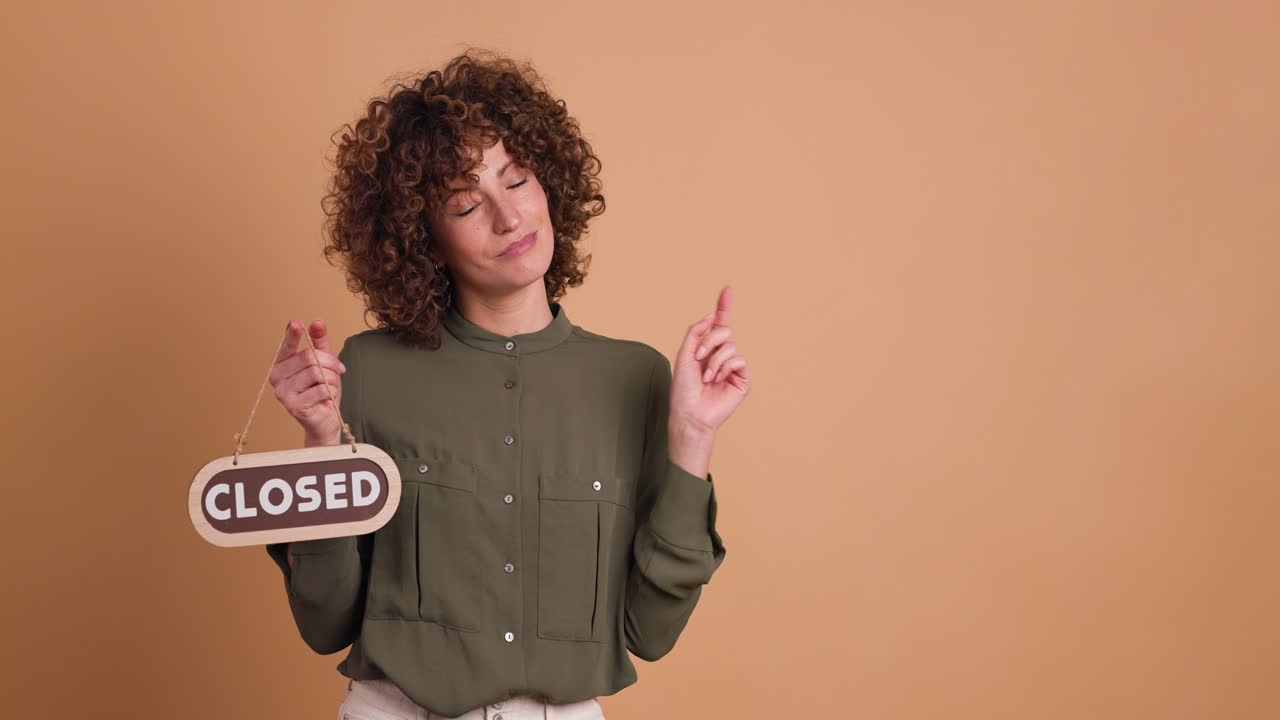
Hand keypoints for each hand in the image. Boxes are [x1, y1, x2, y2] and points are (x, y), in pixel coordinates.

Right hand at [270, 319, 347, 444]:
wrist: (325, 421)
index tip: (296, 323)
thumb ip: (319, 344)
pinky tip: (328, 397)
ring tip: (332, 385)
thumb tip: (317, 323)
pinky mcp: (294, 406)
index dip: (292, 334)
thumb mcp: (324, 364)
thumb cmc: (322, 392)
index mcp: (280, 365)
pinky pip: (321, 388)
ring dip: (332, 378)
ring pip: (316, 372)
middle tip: (337, 370)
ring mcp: (283, 393)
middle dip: (330, 362)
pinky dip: (331, 391)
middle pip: (308, 357)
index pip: (286, 346)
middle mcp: (276, 378)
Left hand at [671, 285, 749, 438]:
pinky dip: (725, 368)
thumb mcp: (684, 354)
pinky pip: (739, 360)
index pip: (718, 324)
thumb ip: (696, 332)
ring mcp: (732, 367)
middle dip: (710, 341)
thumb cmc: (684, 389)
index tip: (727, 289)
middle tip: (699, 357)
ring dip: (714, 360)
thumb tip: (712, 317)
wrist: (690, 413)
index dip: (723, 306)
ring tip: (707, 376)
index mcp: (707, 349)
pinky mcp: (742, 378)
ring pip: (730, 346)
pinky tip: (717, 380)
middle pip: (724, 331)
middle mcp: (721, 355)